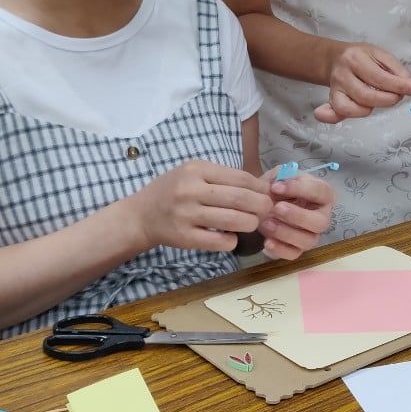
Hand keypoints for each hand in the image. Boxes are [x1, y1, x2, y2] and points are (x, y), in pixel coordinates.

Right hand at [131, 160, 272, 252]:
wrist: (141, 214)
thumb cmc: (173, 190)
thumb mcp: (193, 173)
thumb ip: (221, 178)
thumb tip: (260, 187)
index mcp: (197, 170)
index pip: (240, 177)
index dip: (260, 187)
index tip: (269, 194)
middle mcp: (191, 190)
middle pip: (240, 199)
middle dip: (261, 206)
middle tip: (268, 210)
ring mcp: (187, 215)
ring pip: (232, 220)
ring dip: (250, 223)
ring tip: (253, 223)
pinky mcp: (184, 237)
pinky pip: (219, 242)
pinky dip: (232, 241)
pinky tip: (231, 237)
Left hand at [257, 172, 334, 258]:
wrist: (262, 205)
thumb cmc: (278, 188)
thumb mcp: (279, 176)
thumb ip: (282, 176)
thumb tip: (278, 185)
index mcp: (322, 195)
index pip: (320, 192)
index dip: (299, 189)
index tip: (275, 186)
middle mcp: (322, 217)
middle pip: (321, 222)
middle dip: (298, 216)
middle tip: (276, 208)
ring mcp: (311, 235)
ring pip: (308, 240)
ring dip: (286, 232)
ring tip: (266, 222)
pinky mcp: (298, 249)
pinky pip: (294, 254)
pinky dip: (280, 249)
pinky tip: (267, 241)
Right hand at [315, 43, 410, 123]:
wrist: (335, 58)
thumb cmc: (361, 57)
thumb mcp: (380, 54)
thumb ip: (396, 69)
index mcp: (356, 59)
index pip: (380, 78)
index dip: (400, 86)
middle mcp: (343, 74)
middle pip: (366, 96)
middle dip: (388, 100)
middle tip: (398, 96)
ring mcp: (336, 88)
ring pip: (353, 108)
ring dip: (372, 108)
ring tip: (379, 99)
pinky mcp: (332, 99)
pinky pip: (337, 112)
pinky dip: (338, 117)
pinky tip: (339, 117)